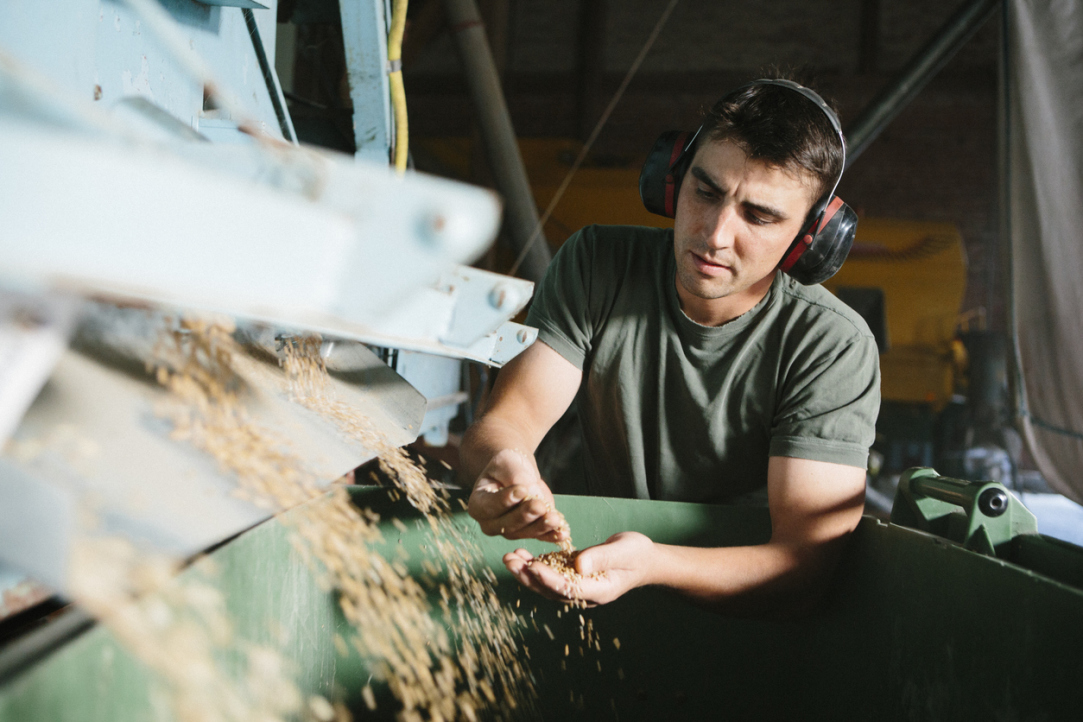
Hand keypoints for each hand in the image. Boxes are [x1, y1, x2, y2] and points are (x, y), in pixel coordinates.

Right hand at [467, 449, 567, 543]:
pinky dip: (552, 535)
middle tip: (539, 506)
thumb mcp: (507, 463)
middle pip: (507, 524)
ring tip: (555, 518)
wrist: (516, 472)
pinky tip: (563, 533)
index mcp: (478, 504)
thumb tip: (530, 491)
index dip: (506, 500)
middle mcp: (490, 523)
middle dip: (525, 515)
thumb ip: (514, 476)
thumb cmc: (506, 467)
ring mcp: (509, 530)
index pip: (490, 506)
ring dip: (541, 526)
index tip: (522, 490)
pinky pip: (540, 537)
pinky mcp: (528, 532)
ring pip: (524, 532)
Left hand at [503, 532, 655, 605]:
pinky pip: (551, 573)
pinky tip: (522, 554)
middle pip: (551, 589)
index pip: (568, 588)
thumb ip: (601, 557)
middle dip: (529, 576)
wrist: (645, 559)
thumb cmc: (637, 554)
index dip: (549, 579)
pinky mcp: (573, 575)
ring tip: (510, 557)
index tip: (532, 567)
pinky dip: (536, 564)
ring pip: (547, 583)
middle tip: (510, 561)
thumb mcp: (623, 551)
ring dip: (527, 571)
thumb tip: (578, 564)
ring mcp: (578, 586)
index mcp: (599, 590)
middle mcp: (585, 593)